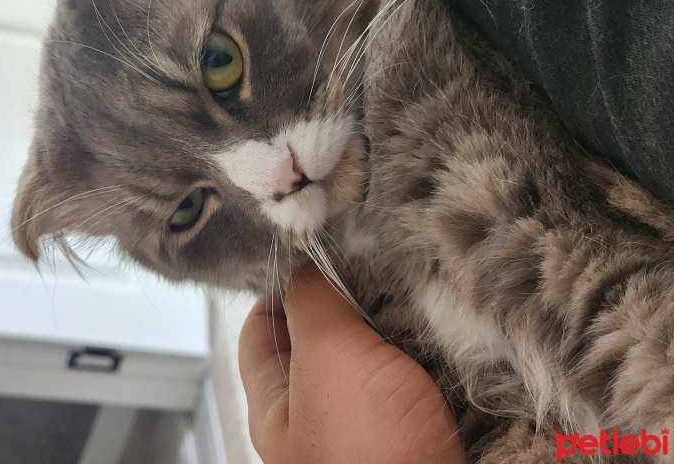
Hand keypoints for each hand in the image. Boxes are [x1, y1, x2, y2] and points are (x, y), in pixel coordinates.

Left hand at [239, 262, 464, 463]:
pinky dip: (421, 341)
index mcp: (276, 404)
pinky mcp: (414, 423)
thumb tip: (304, 264)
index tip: (310, 251)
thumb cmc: (368, 449)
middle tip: (367, 256)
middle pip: (319, 338)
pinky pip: (412, 370)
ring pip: (370, 351)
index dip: (279, 287)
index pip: (260, 330)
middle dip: (341, 297)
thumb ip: (311, 304)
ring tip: (405, 279)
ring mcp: (368, 419)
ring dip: (387, 317)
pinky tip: (435, 319)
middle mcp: (318, 413)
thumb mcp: (326, 358)